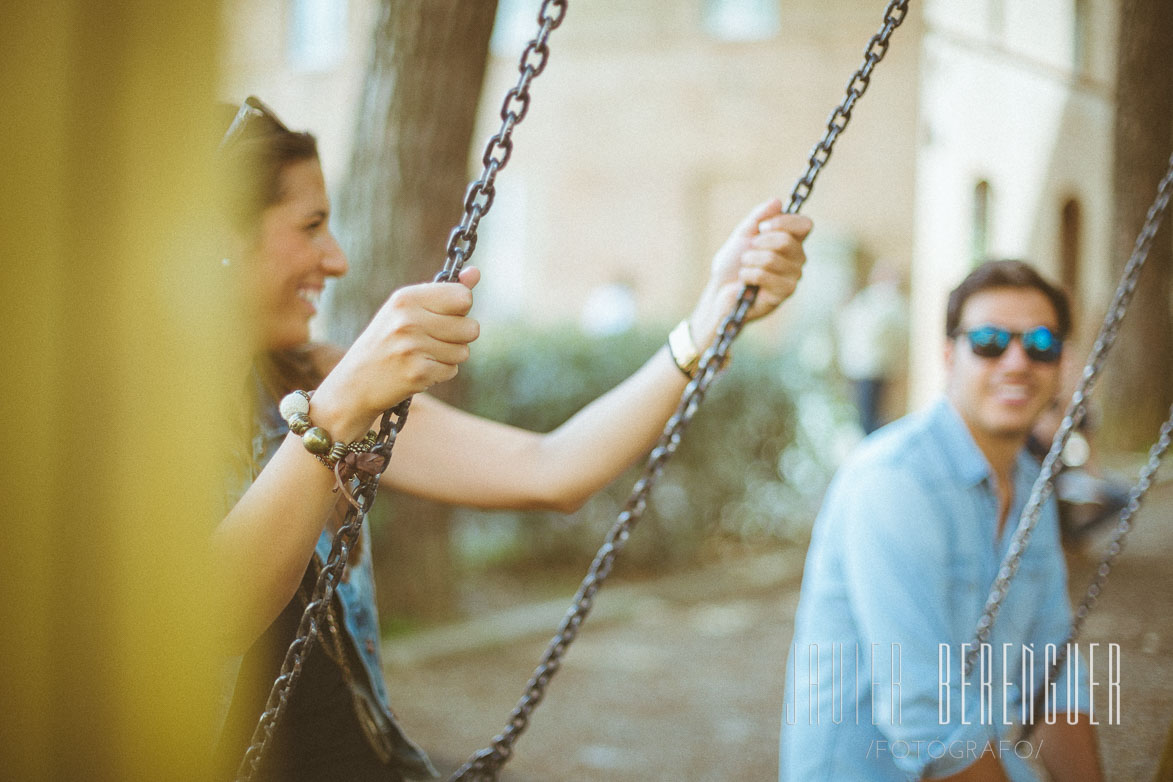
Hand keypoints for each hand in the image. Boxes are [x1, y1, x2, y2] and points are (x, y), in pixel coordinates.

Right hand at [311, 267, 480, 439]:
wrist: (354, 383)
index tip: (444, 315)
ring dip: (448, 356)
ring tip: (422, 355)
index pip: (463, 296)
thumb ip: (443, 291)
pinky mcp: (417, 372)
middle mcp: (408, 319)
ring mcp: (412, 347)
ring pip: (464, 351)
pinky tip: (419, 370)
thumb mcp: (407, 310)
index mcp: (406, 297)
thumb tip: (476, 272)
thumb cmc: (386, 342)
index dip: (460, 309)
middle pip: (471, 327)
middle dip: (459, 337)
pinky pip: (452, 370)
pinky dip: (440, 373)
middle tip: (433, 340)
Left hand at [688, 199, 810, 347]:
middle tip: (748, 252)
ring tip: (745, 267)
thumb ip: (759, 217)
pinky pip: (764, 275)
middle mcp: (798, 258)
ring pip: (772, 258)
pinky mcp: (784, 293)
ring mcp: (793, 276)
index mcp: (792, 241)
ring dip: (749, 261)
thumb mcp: (743, 234)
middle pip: (786, 240)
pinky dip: (748, 275)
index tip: (762, 226)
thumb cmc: (733, 264)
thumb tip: (777, 201)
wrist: (720, 291)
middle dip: (758, 244)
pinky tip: (746, 282)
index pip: (805, 224)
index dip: (784, 222)